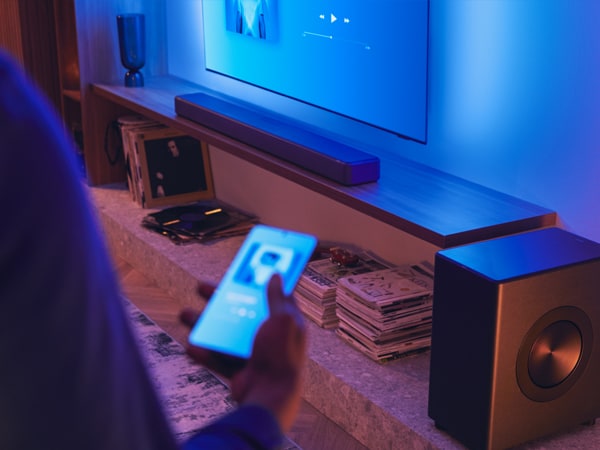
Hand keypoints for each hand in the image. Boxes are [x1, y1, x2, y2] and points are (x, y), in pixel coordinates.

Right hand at [180, 274, 306, 431]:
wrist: (270, 398)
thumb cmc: (281, 355)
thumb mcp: (282, 319)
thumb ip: (277, 297)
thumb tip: (276, 274)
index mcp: (286, 321)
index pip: (272, 295)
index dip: (258, 280)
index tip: (242, 268)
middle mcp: (271, 335)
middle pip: (243, 311)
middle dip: (220, 299)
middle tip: (200, 286)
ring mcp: (255, 353)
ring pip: (226, 333)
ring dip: (205, 324)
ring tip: (184, 314)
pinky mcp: (241, 370)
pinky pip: (219, 357)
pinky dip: (205, 352)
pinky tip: (191, 346)